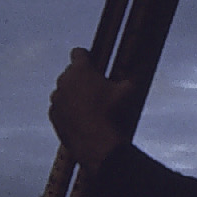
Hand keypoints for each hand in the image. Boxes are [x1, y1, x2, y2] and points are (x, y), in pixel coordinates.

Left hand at [48, 49, 136, 174]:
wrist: (96, 144)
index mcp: (80, 70)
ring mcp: (57, 98)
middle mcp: (64, 80)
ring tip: (90, 104)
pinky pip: (60, 106)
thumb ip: (132, 74)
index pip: (78, 52)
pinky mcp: (53, 114)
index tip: (94, 64)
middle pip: (71, 71)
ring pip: (64, 89)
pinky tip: (81, 117)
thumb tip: (144, 64)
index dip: (87, 57)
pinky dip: (67, 108)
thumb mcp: (128, 91)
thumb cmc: (112, 114)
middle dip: (81, 76)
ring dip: (73, 93)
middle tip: (96, 87)